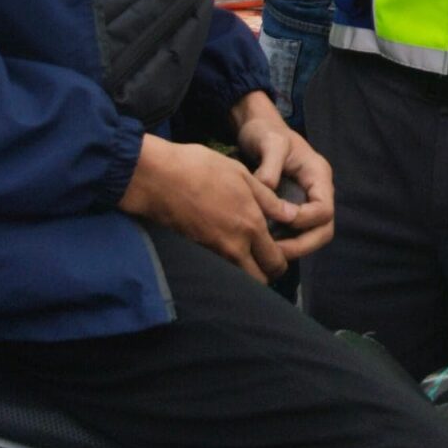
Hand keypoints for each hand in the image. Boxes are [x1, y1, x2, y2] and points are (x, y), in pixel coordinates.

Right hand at [118, 135, 297, 282]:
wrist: (157, 177)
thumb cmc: (200, 168)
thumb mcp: (242, 174)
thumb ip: (268, 200)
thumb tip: (291, 216)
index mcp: (250, 225)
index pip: (275, 262)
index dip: (282, 261)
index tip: (281, 252)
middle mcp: (234, 245)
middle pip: (259, 280)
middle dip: (267, 274)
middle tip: (266, 258)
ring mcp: (213, 251)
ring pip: (239, 276)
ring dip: (247, 271)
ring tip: (249, 251)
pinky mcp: (196, 249)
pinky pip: (221, 267)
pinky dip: (228, 264)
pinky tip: (229, 244)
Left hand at [234, 95, 335, 260]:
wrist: (258, 128)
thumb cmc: (266, 131)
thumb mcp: (269, 143)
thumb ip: (270, 168)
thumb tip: (269, 198)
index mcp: (319, 176)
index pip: (324, 209)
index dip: (304, 220)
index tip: (280, 218)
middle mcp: (318, 191)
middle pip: (324, 229)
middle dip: (303, 245)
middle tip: (275, 253)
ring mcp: (307, 201)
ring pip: (312, 235)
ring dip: (294, 248)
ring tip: (268, 252)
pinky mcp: (294, 208)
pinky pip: (297, 232)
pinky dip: (285, 242)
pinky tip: (264, 244)